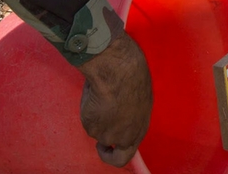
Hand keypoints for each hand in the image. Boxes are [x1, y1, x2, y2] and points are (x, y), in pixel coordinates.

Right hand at [79, 28, 151, 167]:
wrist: (118, 71)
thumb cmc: (133, 79)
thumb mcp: (139, 101)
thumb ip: (131, 115)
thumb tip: (123, 114)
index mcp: (139, 131)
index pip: (127, 154)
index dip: (118, 151)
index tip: (112, 146)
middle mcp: (124, 138)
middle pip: (112, 156)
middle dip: (105, 153)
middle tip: (100, 144)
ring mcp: (106, 134)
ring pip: (97, 130)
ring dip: (97, 118)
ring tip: (102, 97)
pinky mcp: (90, 126)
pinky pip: (87, 120)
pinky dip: (88, 109)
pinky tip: (96, 94)